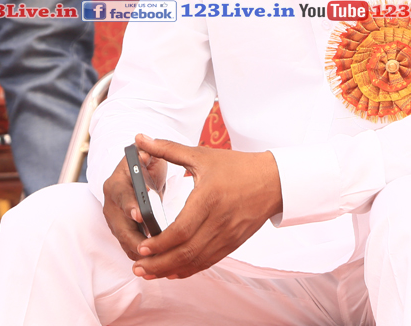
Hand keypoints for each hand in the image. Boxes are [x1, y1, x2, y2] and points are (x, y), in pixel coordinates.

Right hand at [103, 134, 170, 260]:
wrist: (136, 176)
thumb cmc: (144, 166)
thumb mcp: (146, 156)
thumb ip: (147, 152)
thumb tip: (144, 148)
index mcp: (116, 183)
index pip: (121, 195)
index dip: (130, 206)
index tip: (141, 215)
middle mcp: (111, 203)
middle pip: (120, 226)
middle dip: (134, 238)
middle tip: (149, 248)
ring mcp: (114, 220)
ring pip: (124, 240)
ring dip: (138, 251)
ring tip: (155, 260)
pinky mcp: (121, 232)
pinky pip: (129, 246)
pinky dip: (141, 256)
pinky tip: (155, 263)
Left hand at [121, 135, 281, 279]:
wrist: (273, 181)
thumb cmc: (237, 166)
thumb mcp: (201, 155)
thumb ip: (168, 149)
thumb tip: (140, 138)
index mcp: (208, 198)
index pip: (181, 230)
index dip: (160, 244)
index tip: (141, 248)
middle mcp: (218, 221)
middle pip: (186, 252)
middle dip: (158, 264)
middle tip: (137, 268)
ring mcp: (227, 235)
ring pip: (195, 261)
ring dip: (170, 270)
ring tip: (148, 273)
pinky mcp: (232, 243)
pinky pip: (208, 262)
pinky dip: (188, 269)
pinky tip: (172, 271)